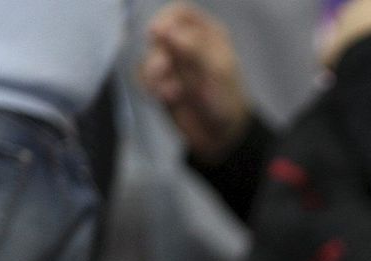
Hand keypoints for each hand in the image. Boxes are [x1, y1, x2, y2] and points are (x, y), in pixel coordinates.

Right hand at [140, 2, 251, 163]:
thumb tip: (164, 29)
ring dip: (153, 74)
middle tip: (162, 70)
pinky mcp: (160, 83)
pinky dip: (150, 87)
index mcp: (207, 35)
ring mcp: (172, 64)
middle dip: (158, 53)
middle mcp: (188, 45)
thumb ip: (192, 47)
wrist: (222, 137)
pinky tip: (165, 98)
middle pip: (159, 35)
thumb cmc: (227, 100)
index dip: (167, 19)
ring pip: (148, 56)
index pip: (181, 13)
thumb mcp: (217, 71)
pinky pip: (142, 77)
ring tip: (171, 93)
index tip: (157, 33)